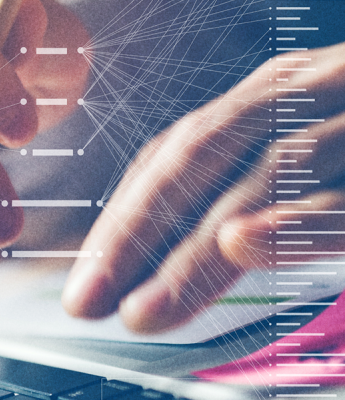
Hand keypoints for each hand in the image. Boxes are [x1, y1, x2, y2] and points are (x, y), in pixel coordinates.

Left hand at [62, 43, 344, 332]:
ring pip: (265, 172)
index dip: (122, 219)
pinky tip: (243, 242)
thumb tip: (183, 249)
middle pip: (202, 155)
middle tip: (90, 302)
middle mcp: (315, 90)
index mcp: (277, 96)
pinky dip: (299, 218)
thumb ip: (247, 188)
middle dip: (136, 234)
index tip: (85, 282)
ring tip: (146, 309)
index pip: (175, 154)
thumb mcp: (303, 158)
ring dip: (197, 250)